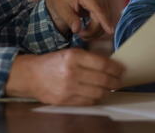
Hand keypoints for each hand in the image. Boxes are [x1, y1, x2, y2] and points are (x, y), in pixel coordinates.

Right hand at [5, 50, 124, 105]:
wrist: (31, 76)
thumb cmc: (53, 63)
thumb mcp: (71, 53)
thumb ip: (90, 59)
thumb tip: (111, 65)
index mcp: (74, 56)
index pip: (103, 64)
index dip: (116, 68)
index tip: (123, 70)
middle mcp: (72, 72)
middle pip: (103, 80)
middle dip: (116, 81)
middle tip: (120, 80)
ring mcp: (68, 88)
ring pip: (98, 93)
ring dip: (108, 91)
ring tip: (111, 87)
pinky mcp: (65, 100)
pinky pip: (88, 101)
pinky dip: (97, 98)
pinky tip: (99, 94)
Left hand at [45, 0, 112, 39]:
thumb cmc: (60, 1)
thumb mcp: (60, 10)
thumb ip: (69, 19)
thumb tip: (76, 29)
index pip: (98, 9)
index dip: (104, 21)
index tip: (110, 32)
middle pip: (102, 16)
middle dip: (93, 30)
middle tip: (81, 36)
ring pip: (106, 19)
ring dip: (96, 30)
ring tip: (83, 33)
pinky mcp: (104, 2)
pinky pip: (106, 18)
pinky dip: (99, 27)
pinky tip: (89, 29)